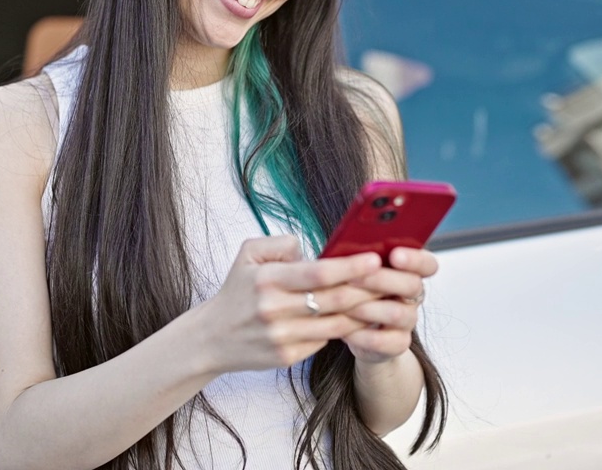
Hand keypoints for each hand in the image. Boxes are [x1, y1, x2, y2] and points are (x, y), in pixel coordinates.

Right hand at [194, 236, 382, 372]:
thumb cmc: (237, 292)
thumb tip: (314, 250)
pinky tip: (357, 319)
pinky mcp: (286, 357)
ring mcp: (281, 337)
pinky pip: (325, 340)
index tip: (374, 259)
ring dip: (362, 312)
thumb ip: (282, 244)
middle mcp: (274, 310)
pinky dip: (343, 329)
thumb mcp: (248, 254)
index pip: (318, 273)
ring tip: (382, 299)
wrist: (212, 337)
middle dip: (367, 288)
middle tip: (390, 278)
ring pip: (336, 323)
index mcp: (267, 280)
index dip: (350, 267)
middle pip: (334, 299)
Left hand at [341, 246, 438, 364]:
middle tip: (354, 277)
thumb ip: (358, 257)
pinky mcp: (397, 344)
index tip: (395, 255)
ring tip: (344, 306)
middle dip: (381, 280)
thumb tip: (346, 247)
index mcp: (408, 270)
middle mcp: (413, 295)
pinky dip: (362, 335)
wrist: (355, 330)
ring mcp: (407, 320)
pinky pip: (384, 341)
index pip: (427, 263)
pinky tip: (345, 331)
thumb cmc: (354, 290)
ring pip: (397, 313)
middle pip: (412, 285)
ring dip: (368, 308)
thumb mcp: (355, 270)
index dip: (415, 259)